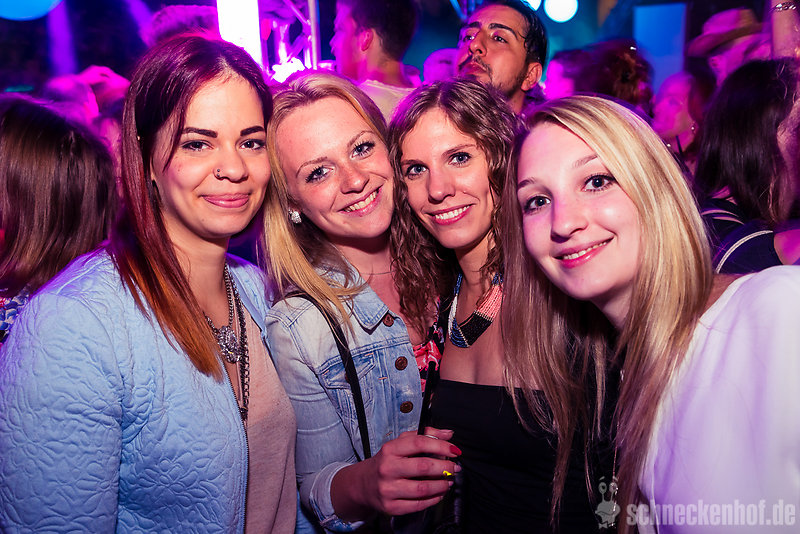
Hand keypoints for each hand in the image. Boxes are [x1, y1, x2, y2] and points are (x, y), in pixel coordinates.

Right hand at [331, 427, 460, 518]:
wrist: (364, 484)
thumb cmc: (388, 461)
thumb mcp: (401, 444)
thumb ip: (425, 435)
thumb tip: (449, 434)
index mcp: (390, 449)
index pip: (419, 443)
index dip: (441, 446)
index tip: (455, 451)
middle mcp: (388, 468)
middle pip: (423, 467)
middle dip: (445, 468)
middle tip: (454, 468)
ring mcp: (388, 489)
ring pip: (422, 489)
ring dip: (442, 485)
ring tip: (449, 481)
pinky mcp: (391, 507)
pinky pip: (418, 505)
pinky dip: (434, 499)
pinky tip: (439, 493)